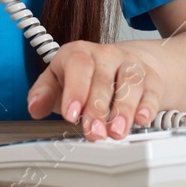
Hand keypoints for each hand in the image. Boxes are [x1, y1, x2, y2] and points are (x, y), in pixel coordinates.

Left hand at [25, 40, 168, 140]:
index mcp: (78, 53)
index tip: (71, 114)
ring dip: (124, 110)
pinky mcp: (151, 77)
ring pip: (130, 82)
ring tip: (117, 132)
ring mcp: (130, 64)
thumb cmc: (84, 77)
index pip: (78, 64)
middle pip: (103, 78)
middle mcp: (106, 55)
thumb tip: (34, 107)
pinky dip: (148, 105)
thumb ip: (44, 94)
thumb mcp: (58, 81)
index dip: (75, 90)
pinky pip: (151, 89)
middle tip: (94, 133)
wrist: (121, 64)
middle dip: (98, 109)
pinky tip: (142, 119)